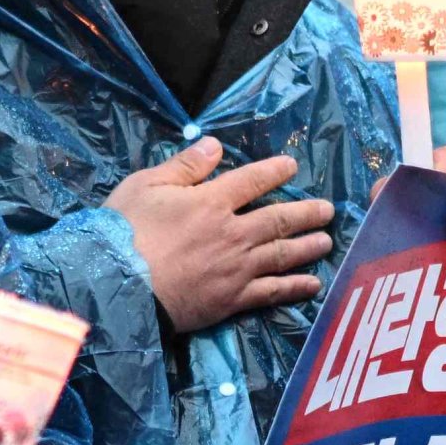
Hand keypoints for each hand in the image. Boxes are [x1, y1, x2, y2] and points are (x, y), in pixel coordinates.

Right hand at [113, 139, 333, 332]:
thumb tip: (216, 145)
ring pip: (282, 254)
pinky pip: (272, 292)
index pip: (252, 181)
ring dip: (308, 247)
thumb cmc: (125, 232)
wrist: (118, 286)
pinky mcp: (232, 299)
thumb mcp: (146, 186)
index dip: (274, 171)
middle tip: (328, 210)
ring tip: (327, 241)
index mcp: (212, 202)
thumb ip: (184, 166)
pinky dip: (295, 288)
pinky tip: (312, 285)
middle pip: (278, 220)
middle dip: (306, 213)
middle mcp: (233, 233)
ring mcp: (237, 269)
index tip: (292, 166)